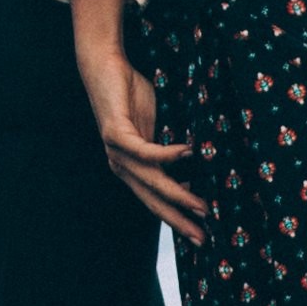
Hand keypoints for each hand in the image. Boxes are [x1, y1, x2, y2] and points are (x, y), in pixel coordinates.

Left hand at [67, 0, 209, 238]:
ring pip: (151, 181)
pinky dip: (167, 155)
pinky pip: (144, 151)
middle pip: (152, 200)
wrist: (105, 66)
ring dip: (177, 194)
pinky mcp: (115, 133)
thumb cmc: (131, 94)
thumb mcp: (155, 125)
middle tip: (201, 238)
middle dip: (178, 221)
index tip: (198, 236)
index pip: (154, 200)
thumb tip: (197, 160)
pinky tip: (187, 154)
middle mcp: (120, 165)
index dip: (175, 219)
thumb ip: (169, 146)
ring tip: (201, 205)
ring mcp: (116, 151)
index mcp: (130, 167)